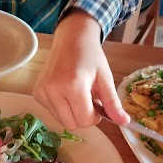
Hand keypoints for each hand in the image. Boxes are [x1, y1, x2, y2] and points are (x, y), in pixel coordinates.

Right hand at [33, 10, 129, 128]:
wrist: (71, 38)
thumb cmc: (91, 57)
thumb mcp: (105, 78)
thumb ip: (113, 103)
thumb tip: (125, 123)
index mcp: (73, 87)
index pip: (85, 120)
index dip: (95, 116)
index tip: (97, 103)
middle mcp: (53, 91)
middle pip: (72, 124)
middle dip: (83, 116)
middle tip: (88, 99)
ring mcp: (42, 92)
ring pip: (62, 120)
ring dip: (72, 113)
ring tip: (77, 94)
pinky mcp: (37, 93)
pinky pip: (53, 112)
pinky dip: (62, 108)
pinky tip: (65, 92)